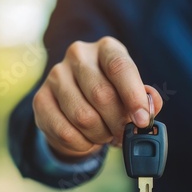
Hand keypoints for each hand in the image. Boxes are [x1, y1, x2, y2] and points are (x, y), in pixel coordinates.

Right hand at [33, 36, 162, 161]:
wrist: (76, 105)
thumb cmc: (112, 97)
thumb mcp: (132, 94)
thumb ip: (146, 99)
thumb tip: (151, 106)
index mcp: (106, 48)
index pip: (120, 67)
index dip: (133, 96)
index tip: (143, 120)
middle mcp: (78, 55)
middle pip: (101, 95)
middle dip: (117, 122)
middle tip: (123, 134)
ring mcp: (56, 76)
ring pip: (83, 117)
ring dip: (100, 134)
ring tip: (105, 134)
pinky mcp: (40, 99)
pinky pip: (65, 132)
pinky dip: (82, 144)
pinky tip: (88, 139)